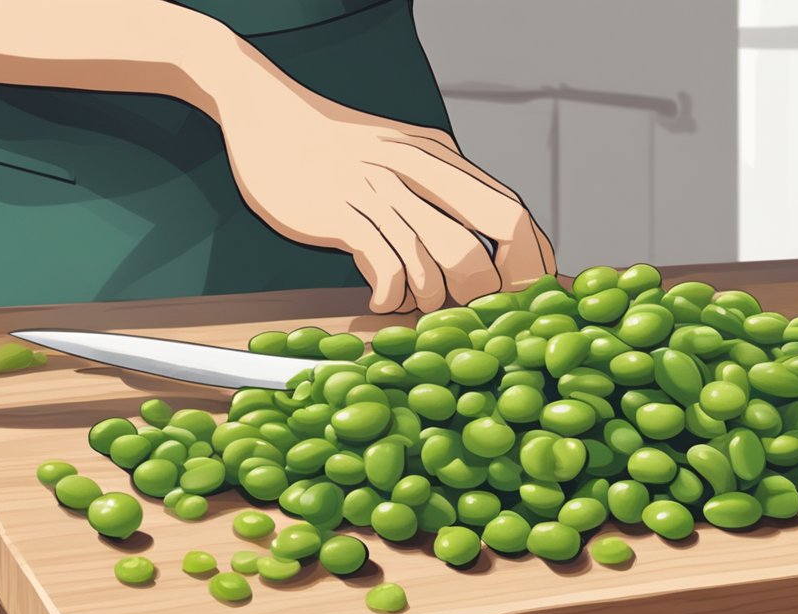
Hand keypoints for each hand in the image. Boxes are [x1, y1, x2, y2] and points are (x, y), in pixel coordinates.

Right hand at [211, 59, 554, 313]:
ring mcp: (383, 191)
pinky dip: (394, 298)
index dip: (531, 257)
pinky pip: (391, 269)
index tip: (526, 294)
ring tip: (413, 304)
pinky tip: (381, 301)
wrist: (266, 114)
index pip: (512, 209)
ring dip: (441, 298)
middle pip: (500, 229)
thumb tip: (476, 242)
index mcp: (441, 156)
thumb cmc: (333, 148)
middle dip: (503, 284)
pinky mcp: (344, 214)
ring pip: (450, 256)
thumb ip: (437, 187)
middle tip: (480, 315)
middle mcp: (421, 170)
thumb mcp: (400, 152)